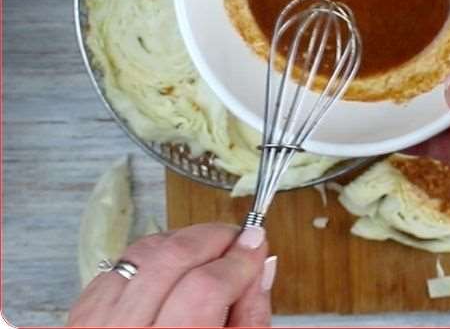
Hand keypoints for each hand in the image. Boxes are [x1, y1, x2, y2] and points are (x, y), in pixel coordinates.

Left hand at [69, 223, 274, 326]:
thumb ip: (250, 316)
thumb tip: (260, 268)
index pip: (206, 287)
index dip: (239, 258)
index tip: (256, 244)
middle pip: (172, 260)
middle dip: (213, 238)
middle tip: (237, 240)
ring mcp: (96, 327)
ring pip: (143, 255)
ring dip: (183, 242)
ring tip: (208, 251)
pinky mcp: (80, 317)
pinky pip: (118, 266)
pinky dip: (151, 256)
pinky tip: (172, 265)